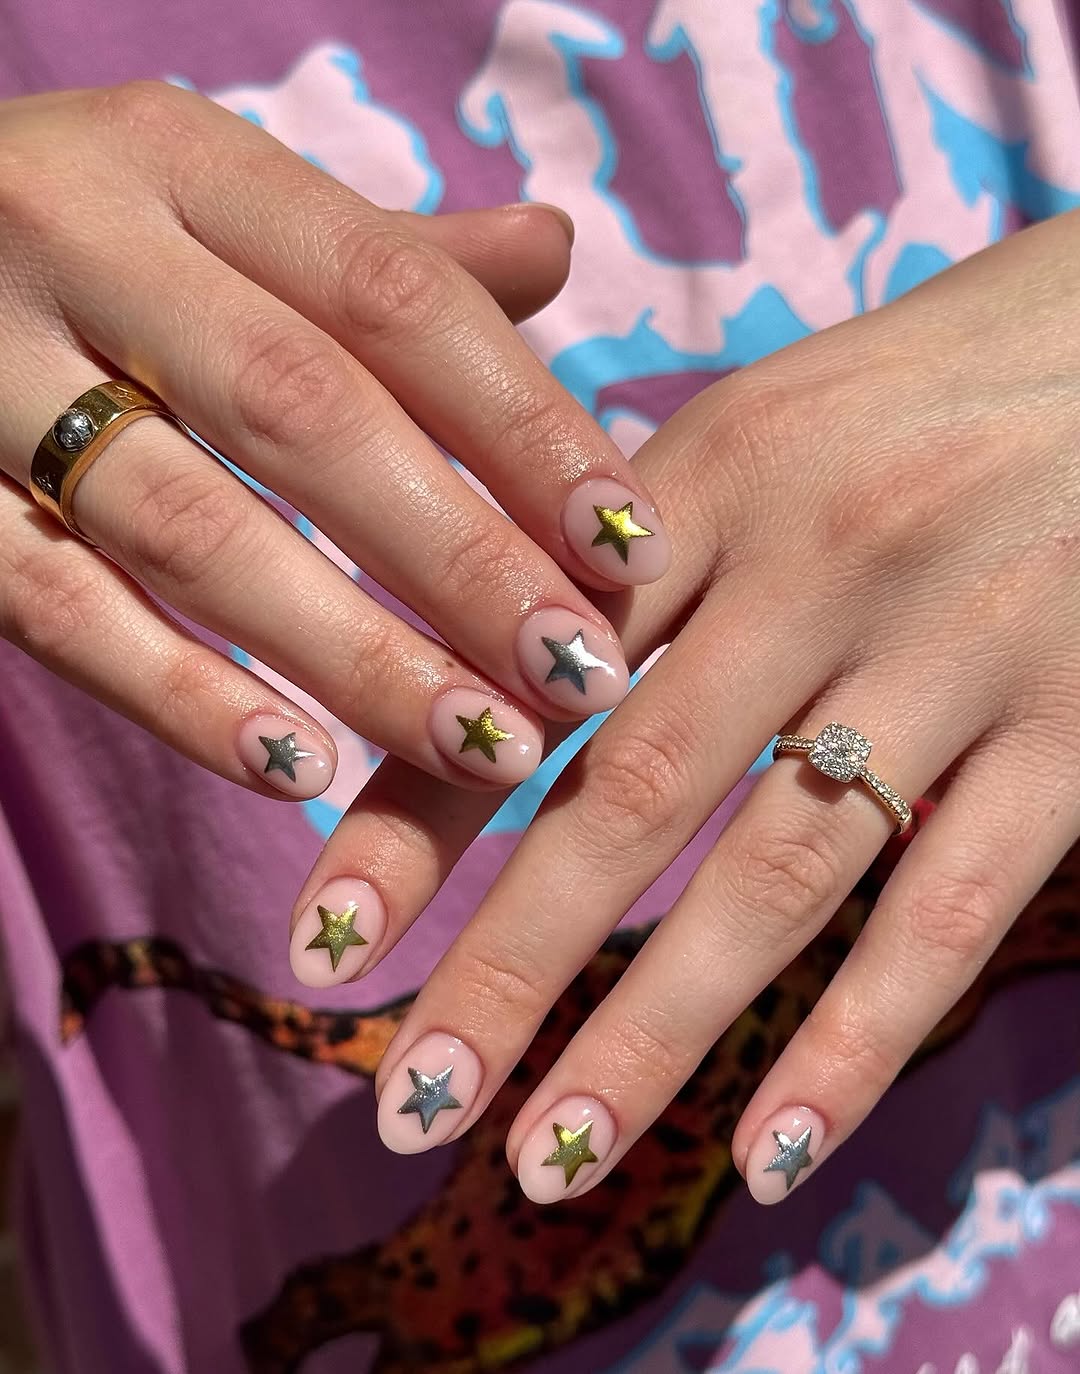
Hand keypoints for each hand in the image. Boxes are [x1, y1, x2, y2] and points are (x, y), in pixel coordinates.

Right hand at [0, 83, 668, 801]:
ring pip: (193, 531)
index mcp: (183, 163)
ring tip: (479, 745)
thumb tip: (556, 252)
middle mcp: (81, 245)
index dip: (525, 425)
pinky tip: (298, 768)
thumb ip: (380, 254)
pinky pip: (58, 609)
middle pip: (309, 417)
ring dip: (355, 655)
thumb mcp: (219, 206)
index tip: (630, 542)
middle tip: (578, 674)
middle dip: (462, 561)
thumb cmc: (84, 242)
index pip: (396, 295)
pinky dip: (182, 697)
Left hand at [308, 211, 1078, 1194]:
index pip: (528, 663)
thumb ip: (632, 544)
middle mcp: (818, 558)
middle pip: (633, 793)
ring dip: (651, 1033)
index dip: (417, 814)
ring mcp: (954, 645)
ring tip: (552, 1162)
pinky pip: (953, 904)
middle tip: (408, 1106)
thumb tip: (493, 681)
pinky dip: (857, 1038)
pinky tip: (771, 1153)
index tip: (330, 951)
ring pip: (779, 874)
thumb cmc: (927, 389)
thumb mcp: (763, 424)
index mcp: (712, 473)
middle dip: (509, 966)